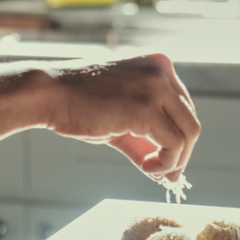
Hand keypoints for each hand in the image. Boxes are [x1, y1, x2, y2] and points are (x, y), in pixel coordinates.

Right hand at [43, 53, 199, 181]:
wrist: (48, 93)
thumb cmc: (77, 103)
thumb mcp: (120, 118)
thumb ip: (144, 139)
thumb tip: (166, 170)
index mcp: (157, 64)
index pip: (183, 107)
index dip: (177, 137)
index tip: (164, 160)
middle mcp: (162, 70)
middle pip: (190, 120)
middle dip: (181, 153)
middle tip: (165, 174)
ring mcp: (156, 86)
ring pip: (189, 133)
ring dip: (174, 160)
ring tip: (151, 170)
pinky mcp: (148, 107)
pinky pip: (174, 143)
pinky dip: (165, 162)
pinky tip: (146, 167)